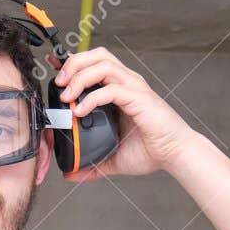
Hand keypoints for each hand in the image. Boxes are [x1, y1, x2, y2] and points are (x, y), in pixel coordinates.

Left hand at [53, 47, 195, 180]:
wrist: (175, 155)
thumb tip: (71, 174)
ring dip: (80, 76)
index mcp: (120, 88)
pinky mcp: (139, 98)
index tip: (54, 71)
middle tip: (59, 84)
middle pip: (97, 55)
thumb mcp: (112, 159)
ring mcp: (133, 88)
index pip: (94, 64)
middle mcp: (127, 82)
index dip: (73, 63)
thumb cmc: (150, 151)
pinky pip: (111, 89)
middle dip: (74, 64)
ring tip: (66, 96)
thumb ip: (91, 164)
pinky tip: (80, 111)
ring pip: (103, 65)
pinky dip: (92, 97)